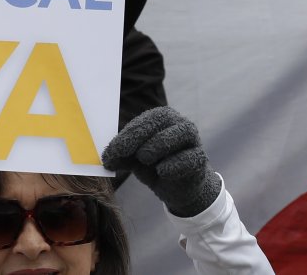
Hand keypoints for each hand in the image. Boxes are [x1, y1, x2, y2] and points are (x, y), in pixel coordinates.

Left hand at [101, 107, 221, 217]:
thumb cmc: (156, 166)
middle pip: (163, 119)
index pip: (146, 119)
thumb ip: (122, 157)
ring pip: (182, 132)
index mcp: (162, 119)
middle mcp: (179, 124)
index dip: (128, 133)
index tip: (112, 151)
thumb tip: (106, 159)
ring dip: (159, 144)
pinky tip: (162, 172)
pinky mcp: (200, 159)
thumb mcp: (135, 161)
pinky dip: (174, 164)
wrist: (178, 188)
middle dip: (139, 135)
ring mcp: (193, 140)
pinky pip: (191, 157)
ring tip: (144, 159)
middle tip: (123, 153)